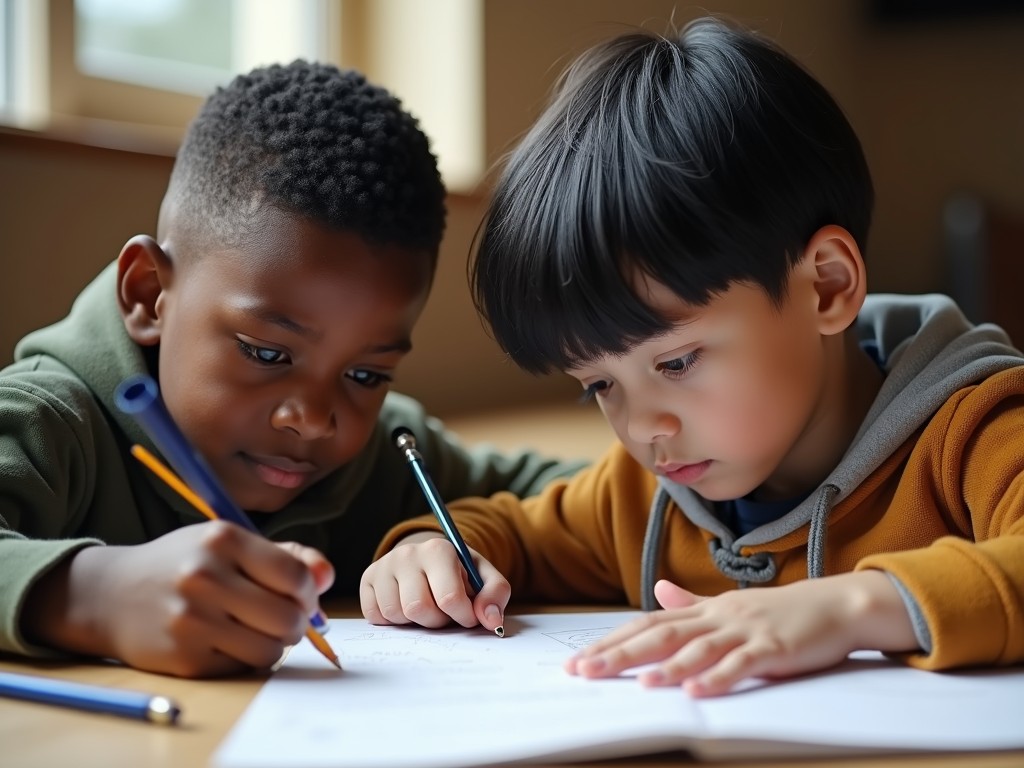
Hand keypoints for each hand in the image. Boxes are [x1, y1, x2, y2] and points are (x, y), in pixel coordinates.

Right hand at [22, 521, 332, 676]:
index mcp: (223, 539)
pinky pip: (243, 669)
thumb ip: (286, 556)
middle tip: (284, 619)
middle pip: (288, 617)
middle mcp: (205, 576)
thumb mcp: (229, 543)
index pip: (295, 575)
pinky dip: (246, 660)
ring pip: (271, 649)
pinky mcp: (184, 657)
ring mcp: (192, 619)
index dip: (309, 592)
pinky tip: (228, 641)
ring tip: (257, 630)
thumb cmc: (184, 563)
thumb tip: (327, 576)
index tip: (302, 596)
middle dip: (297, 623)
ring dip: (275, 645)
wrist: (112, 594)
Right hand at [359, 531, 508, 632]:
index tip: (467, 615)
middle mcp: (407, 553)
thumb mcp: (484, 578)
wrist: (428, 559)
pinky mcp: (367, 579)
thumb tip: (490, 621)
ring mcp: (384, 565)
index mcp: (439, 549)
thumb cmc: (459, 573)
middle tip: (444, 611)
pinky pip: (376, 616)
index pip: (449, 598)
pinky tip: (405, 606)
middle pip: (419, 609)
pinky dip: (393, 621)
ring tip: (425, 606)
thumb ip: (495, 595)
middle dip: (436, 620)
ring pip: (396, 614)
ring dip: (414, 622)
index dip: (462, 616)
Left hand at [565, 571, 917, 695]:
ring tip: (637, 683)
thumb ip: (692, 603)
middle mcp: (718, 616)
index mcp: (705, 610)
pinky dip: (719, 678)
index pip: (648, 624)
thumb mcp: (729, 605)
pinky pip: (743, 664)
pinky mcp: (773, 647)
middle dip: (620, 653)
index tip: (579, 658)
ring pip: (699, 649)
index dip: (613, 640)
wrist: (835, 604)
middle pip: (661, 634)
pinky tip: (697, 692)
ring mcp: (746, 630)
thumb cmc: (780, 610)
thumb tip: (658, 591)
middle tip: (585, 670)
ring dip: (667, 667)